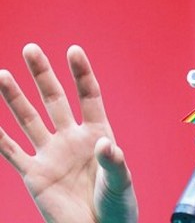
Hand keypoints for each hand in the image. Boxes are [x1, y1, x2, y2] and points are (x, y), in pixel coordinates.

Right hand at [0, 44, 137, 222]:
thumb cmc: (117, 205)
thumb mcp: (121, 181)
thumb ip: (113, 161)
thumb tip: (104, 144)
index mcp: (98, 134)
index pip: (89, 96)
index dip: (81, 73)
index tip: (73, 50)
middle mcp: (72, 139)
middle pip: (55, 100)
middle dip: (43, 75)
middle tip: (31, 49)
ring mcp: (51, 154)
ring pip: (29, 119)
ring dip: (15, 98)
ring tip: (2, 74)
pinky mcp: (35, 175)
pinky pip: (12, 152)